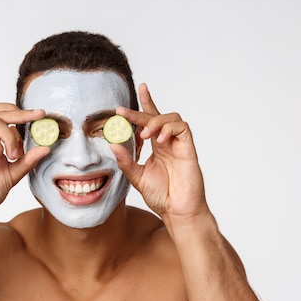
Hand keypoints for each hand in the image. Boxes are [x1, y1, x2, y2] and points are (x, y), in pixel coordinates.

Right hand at [0, 103, 49, 220]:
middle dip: (21, 113)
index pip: (6, 116)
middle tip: (37, 116)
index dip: (22, 113)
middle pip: (0, 112)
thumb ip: (28, 160)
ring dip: (10, 138)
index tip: (40, 115)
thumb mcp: (14, 174)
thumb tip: (45, 148)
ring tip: (14, 156)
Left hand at [110, 84, 209, 222]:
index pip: (151, 119)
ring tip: (144, 135)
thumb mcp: (137, 177)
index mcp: (156, 147)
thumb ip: (126, 161)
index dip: (145, 103)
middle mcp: (168, 142)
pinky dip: (169, 129)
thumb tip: (112, 145)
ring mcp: (179, 144)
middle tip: (122, 112)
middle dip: (140, 111)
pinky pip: (182, 128)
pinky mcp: (188, 149)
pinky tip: (159, 140)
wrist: (178, 211)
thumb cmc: (162, 196)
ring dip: (155, 122)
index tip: (137, 89)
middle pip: (156, 116)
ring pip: (171, 118)